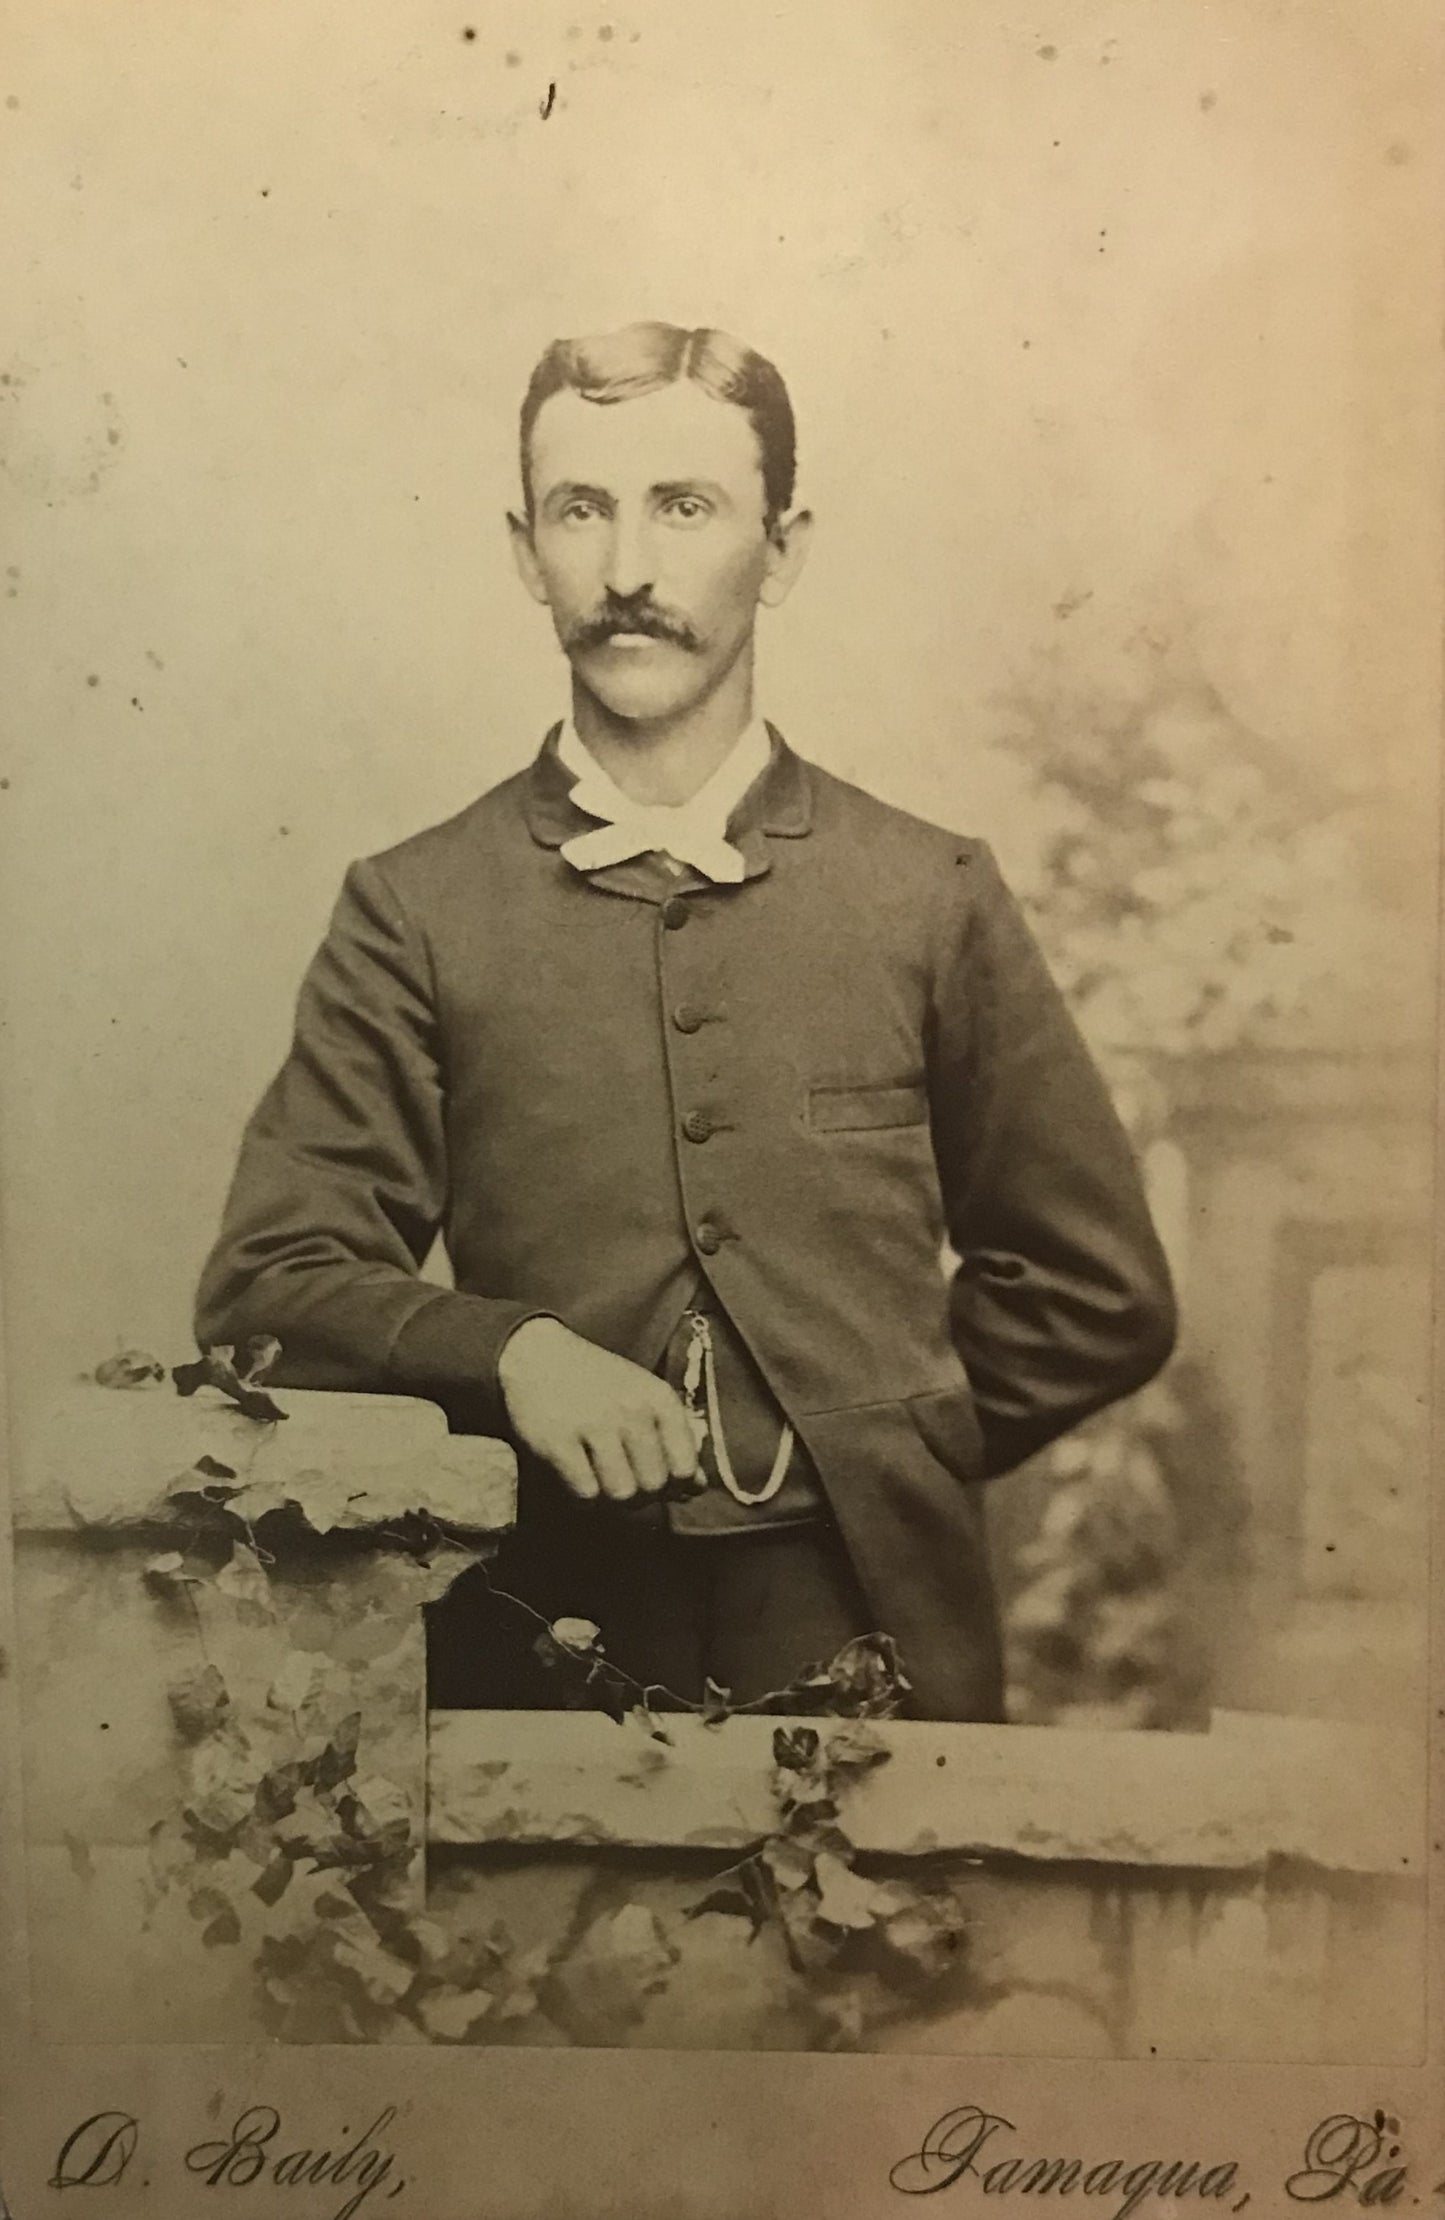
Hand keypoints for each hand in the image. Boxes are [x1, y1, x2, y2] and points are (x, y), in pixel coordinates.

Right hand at [497, 1317, 699, 1504]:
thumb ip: (674, 1439)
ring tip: (602, 1482)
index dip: (673, 1487)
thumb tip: (697, 1487)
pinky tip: (579, 1478)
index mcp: (659, 1399)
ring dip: (612, 1499)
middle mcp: (632, 1410)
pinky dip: (584, 1498)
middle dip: (641, 1495)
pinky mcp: (558, 1441)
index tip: (655, 1480)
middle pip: (653, 1487)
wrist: (538, 1355)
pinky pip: (585, 1493)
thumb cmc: (599, 1382)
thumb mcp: (644, 1397)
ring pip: (621, 1494)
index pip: (685, 1469)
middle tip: (623, 1482)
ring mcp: (594, 1424)